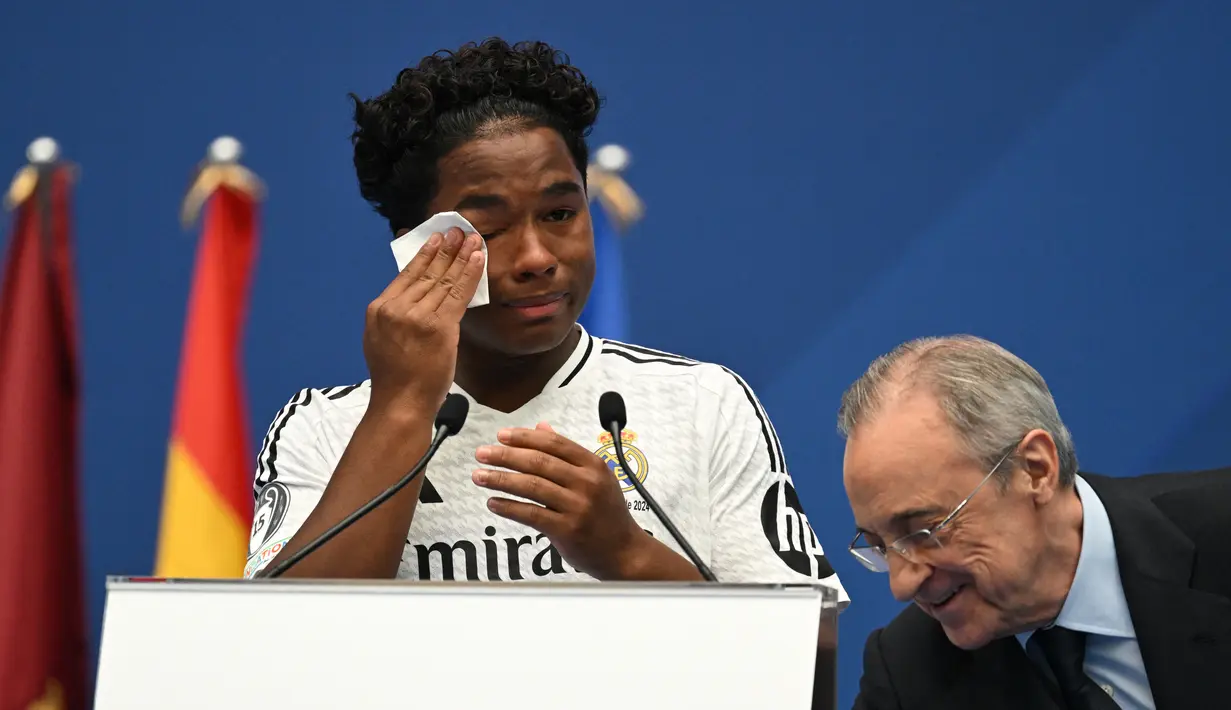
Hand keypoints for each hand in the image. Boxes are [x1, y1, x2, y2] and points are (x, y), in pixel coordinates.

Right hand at [363, 228, 484, 415]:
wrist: (400, 403)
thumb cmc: (397, 378)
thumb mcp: (383, 340)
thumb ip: (397, 316)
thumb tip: (417, 295)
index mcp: (379, 309)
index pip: (406, 275)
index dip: (423, 254)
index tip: (435, 238)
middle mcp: (395, 308)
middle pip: (426, 272)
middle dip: (444, 249)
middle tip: (457, 229)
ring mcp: (417, 316)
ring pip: (443, 280)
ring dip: (461, 256)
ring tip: (471, 238)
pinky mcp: (439, 326)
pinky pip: (458, 293)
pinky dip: (470, 273)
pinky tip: (478, 258)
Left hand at [472, 423, 648, 579]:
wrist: (625, 551)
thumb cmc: (608, 514)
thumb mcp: (597, 477)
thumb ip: (568, 454)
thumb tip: (541, 429)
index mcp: (594, 465)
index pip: (554, 444)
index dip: (524, 437)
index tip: (501, 435)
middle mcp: (587, 483)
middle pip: (539, 462)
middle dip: (505, 455)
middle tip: (482, 453)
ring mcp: (577, 506)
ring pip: (531, 486)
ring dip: (501, 479)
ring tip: (479, 476)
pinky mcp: (568, 530)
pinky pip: (531, 514)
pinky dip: (509, 507)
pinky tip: (493, 502)